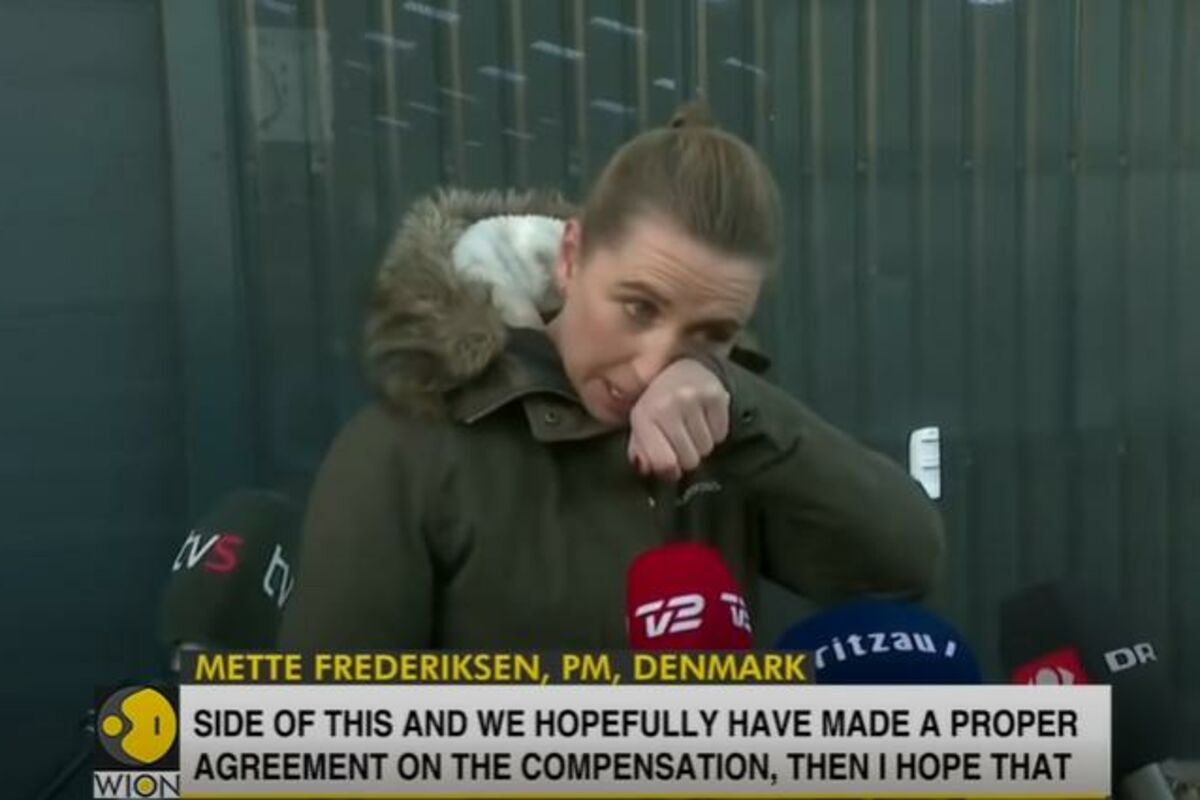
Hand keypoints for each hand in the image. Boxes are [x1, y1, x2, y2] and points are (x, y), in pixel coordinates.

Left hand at [627, 359, 729, 481]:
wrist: (678, 365)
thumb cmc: (657, 402)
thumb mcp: (641, 426)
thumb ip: (641, 452)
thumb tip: (646, 469)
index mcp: (644, 416)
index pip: (664, 463)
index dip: (670, 470)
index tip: (671, 463)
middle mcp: (668, 406)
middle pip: (690, 460)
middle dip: (686, 456)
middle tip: (681, 439)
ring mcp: (694, 398)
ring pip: (707, 449)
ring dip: (701, 443)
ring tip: (692, 425)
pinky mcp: (716, 395)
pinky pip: (721, 435)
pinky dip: (715, 432)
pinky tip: (704, 418)